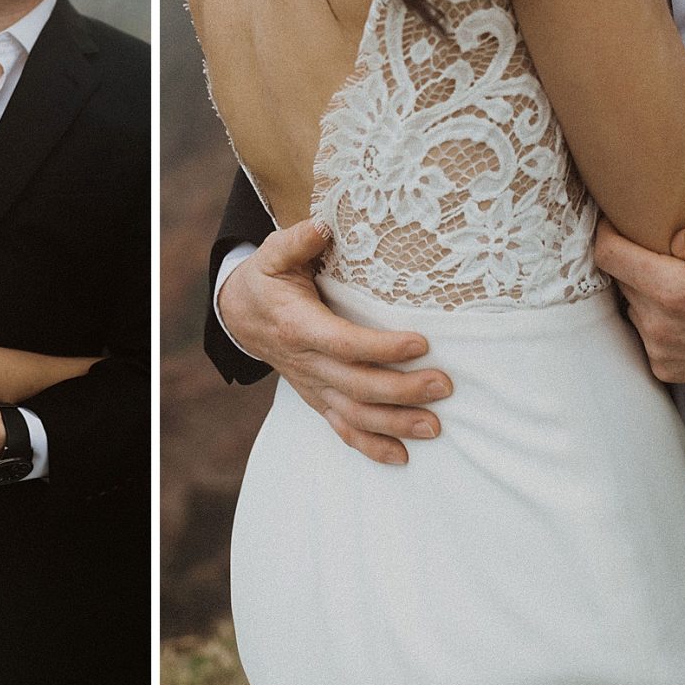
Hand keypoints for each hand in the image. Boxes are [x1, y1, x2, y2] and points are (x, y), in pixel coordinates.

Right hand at [218, 219, 450, 464]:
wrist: (241, 316)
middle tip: (444, 385)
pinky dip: (371, 447)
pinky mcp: (318, 398)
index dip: (381, 348)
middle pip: (357, 385)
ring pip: (354, 414)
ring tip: (435, 426)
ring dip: (395, 424)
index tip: (421, 343)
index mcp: (298, 326)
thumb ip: (297, 240)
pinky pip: (343, 429)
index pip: (344, 343)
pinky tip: (402, 457)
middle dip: (403, 390)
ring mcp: (313, 385)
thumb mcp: (273, 254)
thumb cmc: (267, 280)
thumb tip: (323, 226)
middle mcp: (307, 363)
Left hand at [594, 214, 684, 387]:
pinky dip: (662, 318)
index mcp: (673, 291)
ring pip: (633, 304)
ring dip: (651, 290)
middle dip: (638, 261)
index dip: (612, 231)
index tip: (625, 223)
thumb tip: (670, 239)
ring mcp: (661, 351)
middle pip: (620, 278)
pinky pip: (647, 331)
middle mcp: (659, 326)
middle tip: (672, 255)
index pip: (607, 253)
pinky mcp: (668, 368)